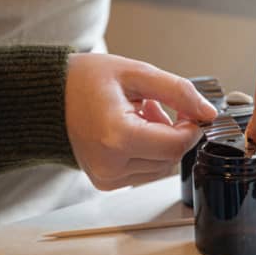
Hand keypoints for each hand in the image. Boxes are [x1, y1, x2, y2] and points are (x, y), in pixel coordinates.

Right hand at [65, 54, 216, 189]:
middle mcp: (110, 165)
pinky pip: (144, 172)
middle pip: (170, 157)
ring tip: (138, 114)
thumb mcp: (137, 73)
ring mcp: (106, 177)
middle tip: (153, 105)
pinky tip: (130, 129)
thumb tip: (207, 112)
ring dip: (160, 141)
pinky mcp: (105, 181)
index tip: (187, 109)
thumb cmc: (84, 80)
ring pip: (160, 167)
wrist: (48, 97)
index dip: (191, 126)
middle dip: (173, 131)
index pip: (176, 144)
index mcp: (117, 137)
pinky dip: (146, 151)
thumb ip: (178, 91)